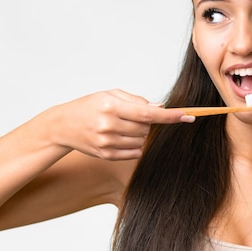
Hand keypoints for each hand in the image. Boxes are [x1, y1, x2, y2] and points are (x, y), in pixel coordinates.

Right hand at [50, 89, 191, 159]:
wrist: (63, 126)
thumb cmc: (89, 106)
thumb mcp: (110, 95)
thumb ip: (136, 101)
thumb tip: (160, 108)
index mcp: (111, 107)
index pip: (148, 114)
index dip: (170, 116)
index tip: (188, 117)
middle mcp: (109, 126)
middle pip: (146, 128)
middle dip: (146, 122)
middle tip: (131, 116)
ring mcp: (107, 143)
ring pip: (141, 141)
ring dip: (140, 134)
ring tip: (122, 125)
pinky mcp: (106, 155)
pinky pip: (134, 152)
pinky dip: (134, 144)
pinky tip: (120, 136)